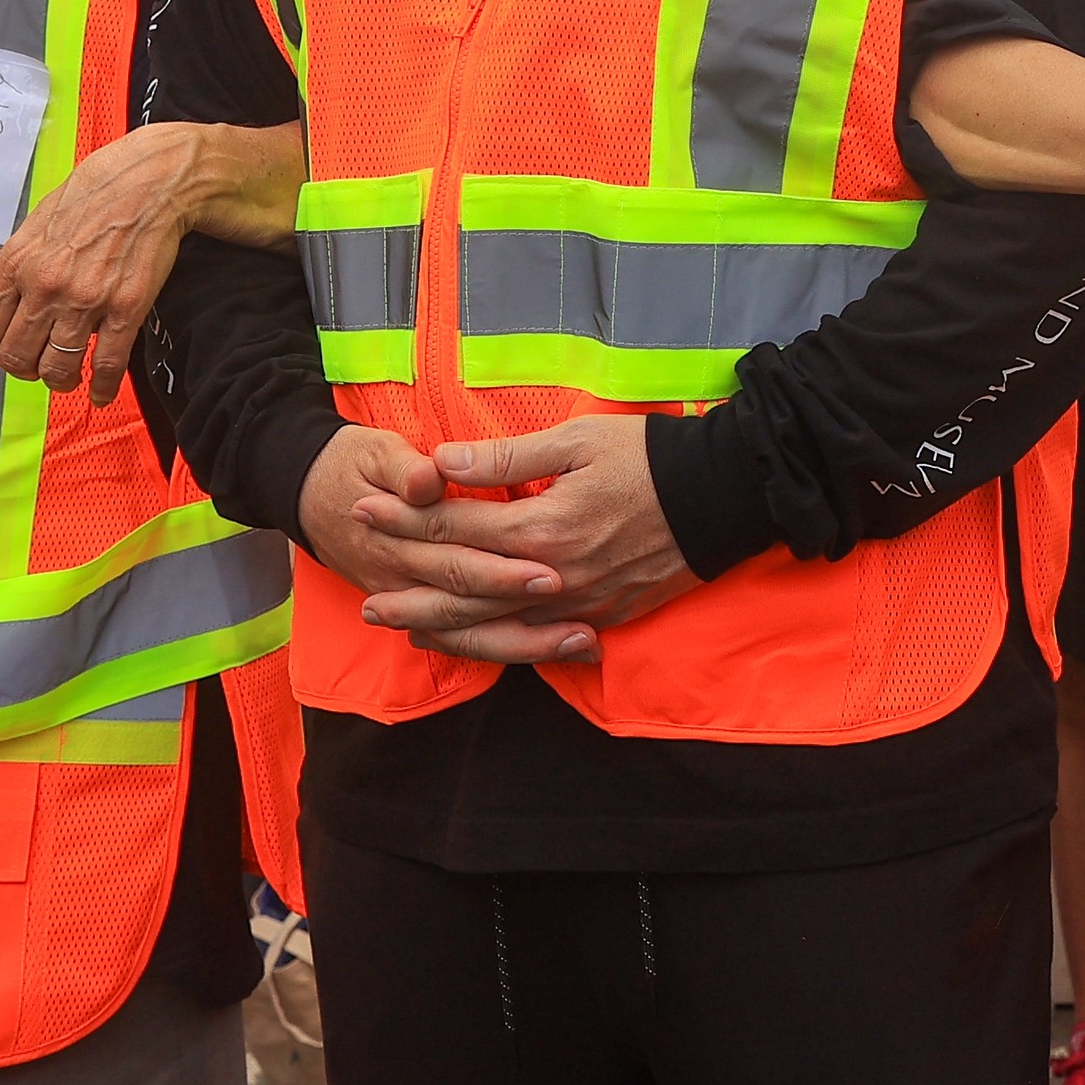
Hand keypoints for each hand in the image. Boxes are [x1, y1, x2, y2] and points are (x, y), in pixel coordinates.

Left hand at [0, 122, 296, 404]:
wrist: (147, 181)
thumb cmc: (93, 196)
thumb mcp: (38, 224)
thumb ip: (22, 266)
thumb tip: (13, 303)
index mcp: (16, 263)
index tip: (7, 354)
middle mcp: (45, 286)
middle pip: (16, 358)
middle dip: (26, 370)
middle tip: (41, 366)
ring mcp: (85, 300)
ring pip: (57, 369)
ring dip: (61, 382)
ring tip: (70, 378)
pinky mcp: (125, 308)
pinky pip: (107, 365)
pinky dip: (102, 388)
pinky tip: (102, 394)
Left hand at [350, 417, 702, 662]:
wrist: (721, 499)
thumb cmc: (648, 459)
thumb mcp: (576, 440)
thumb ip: (505, 460)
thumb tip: (442, 463)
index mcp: (539, 529)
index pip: (454, 529)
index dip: (404, 519)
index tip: (363, 511)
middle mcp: (550, 578)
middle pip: (462, 591)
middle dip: (409, 589)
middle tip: (364, 595)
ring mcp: (576, 605)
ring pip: (494, 628)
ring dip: (443, 628)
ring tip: (403, 628)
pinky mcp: (602, 617)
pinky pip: (536, 642)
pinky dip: (496, 644)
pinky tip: (473, 642)